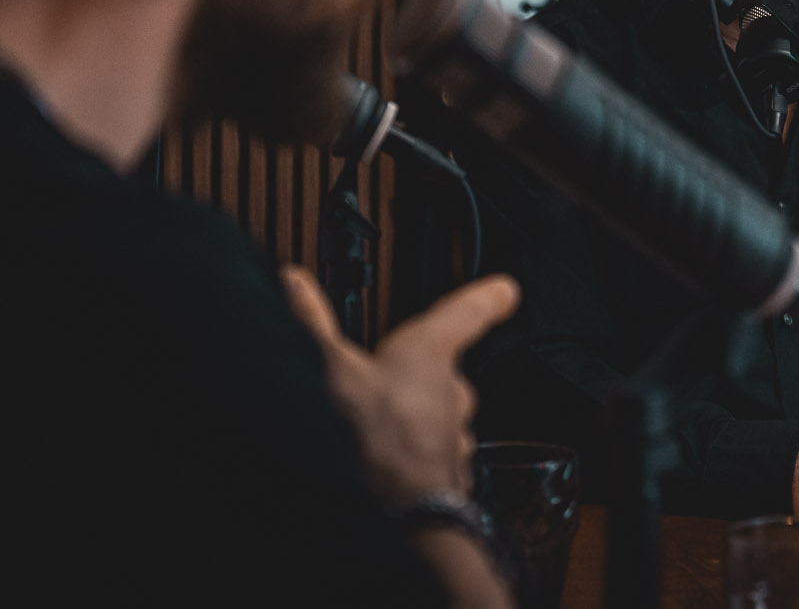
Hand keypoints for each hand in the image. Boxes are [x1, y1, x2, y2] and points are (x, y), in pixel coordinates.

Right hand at [283, 266, 519, 502]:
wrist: (401, 516)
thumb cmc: (375, 439)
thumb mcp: (330, 370)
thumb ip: (311, 322)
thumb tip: (294, 281)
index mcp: (431, 353)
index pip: (469, 312)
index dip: (486, 298)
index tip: (504, 290)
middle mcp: (454, 393)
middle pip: (447, 370)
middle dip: (421, 371)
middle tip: (390, 371)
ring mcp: (454, 437)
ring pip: (440, 416)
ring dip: (415, 417)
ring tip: (375, 423)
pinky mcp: (447, 475)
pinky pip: (432, 455)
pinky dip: (411, 454)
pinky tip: (380, 461)